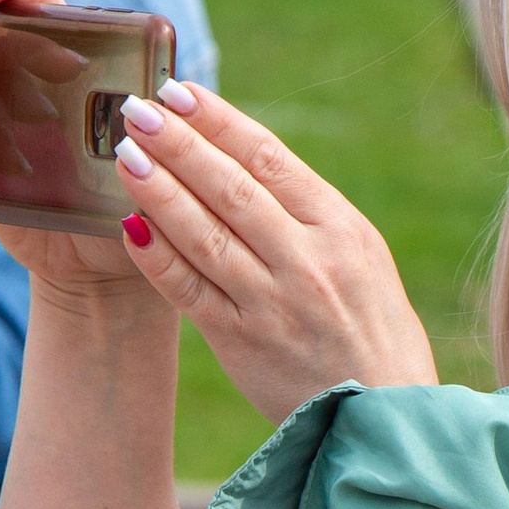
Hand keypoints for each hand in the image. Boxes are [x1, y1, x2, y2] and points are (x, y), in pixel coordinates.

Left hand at [100, 79, 436, 425]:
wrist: (384, 416)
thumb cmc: (373, 331)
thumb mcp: (362, 258)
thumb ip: (308, 214)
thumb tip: (244, 160)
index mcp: (341, 228)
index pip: (270, 158)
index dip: (219, 121)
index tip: (179, 92)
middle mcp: (308, 260)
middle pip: (232, 187)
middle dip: (179, 143)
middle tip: (136, 109)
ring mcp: (273, 302)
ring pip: (204, 233)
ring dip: (159, 190)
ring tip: (124, 154)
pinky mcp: (242, 342)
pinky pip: (189, 290)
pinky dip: (157, 257)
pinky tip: (129, 226)